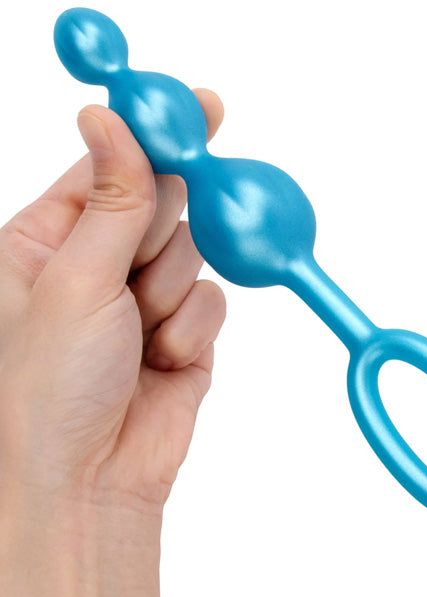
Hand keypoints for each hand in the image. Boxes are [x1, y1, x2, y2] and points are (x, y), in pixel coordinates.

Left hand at [0, 91, 225, 596]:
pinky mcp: (184, 339)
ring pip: (192, 253)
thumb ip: (112, 199)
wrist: (86, 490)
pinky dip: (194, 327)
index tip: (198, 106)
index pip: (105, 168)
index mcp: (44, 245)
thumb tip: (111, 118)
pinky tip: (164, 361)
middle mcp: (94, 270)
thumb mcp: (73, 279)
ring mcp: (142, 305)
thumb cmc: (45, 394)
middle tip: (158, 237)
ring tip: (140, 336)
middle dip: (167, 223)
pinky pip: (212, 302)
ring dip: (172, 289)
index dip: (150, 135)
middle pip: (158, 204)